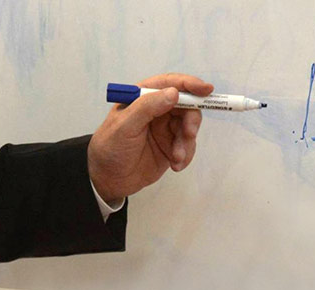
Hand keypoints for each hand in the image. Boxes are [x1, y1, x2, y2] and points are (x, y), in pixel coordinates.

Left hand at [88, 73, 214, 203]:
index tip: (206, 90)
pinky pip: (188, 146)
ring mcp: (166, 128)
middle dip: (191, 120)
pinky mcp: (171, 146)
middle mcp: (157, 109)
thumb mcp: (124, 126)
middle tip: (189, 134)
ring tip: (177, 158)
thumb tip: (174, 93)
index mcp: (143, 97)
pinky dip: (186, 155)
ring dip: (187, 142)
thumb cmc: (110, 147)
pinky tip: (175, 165)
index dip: (190, 84)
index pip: (170, 84)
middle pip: (186, 106)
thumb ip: (147, 107)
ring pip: (189, 127)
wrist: (109, 179)